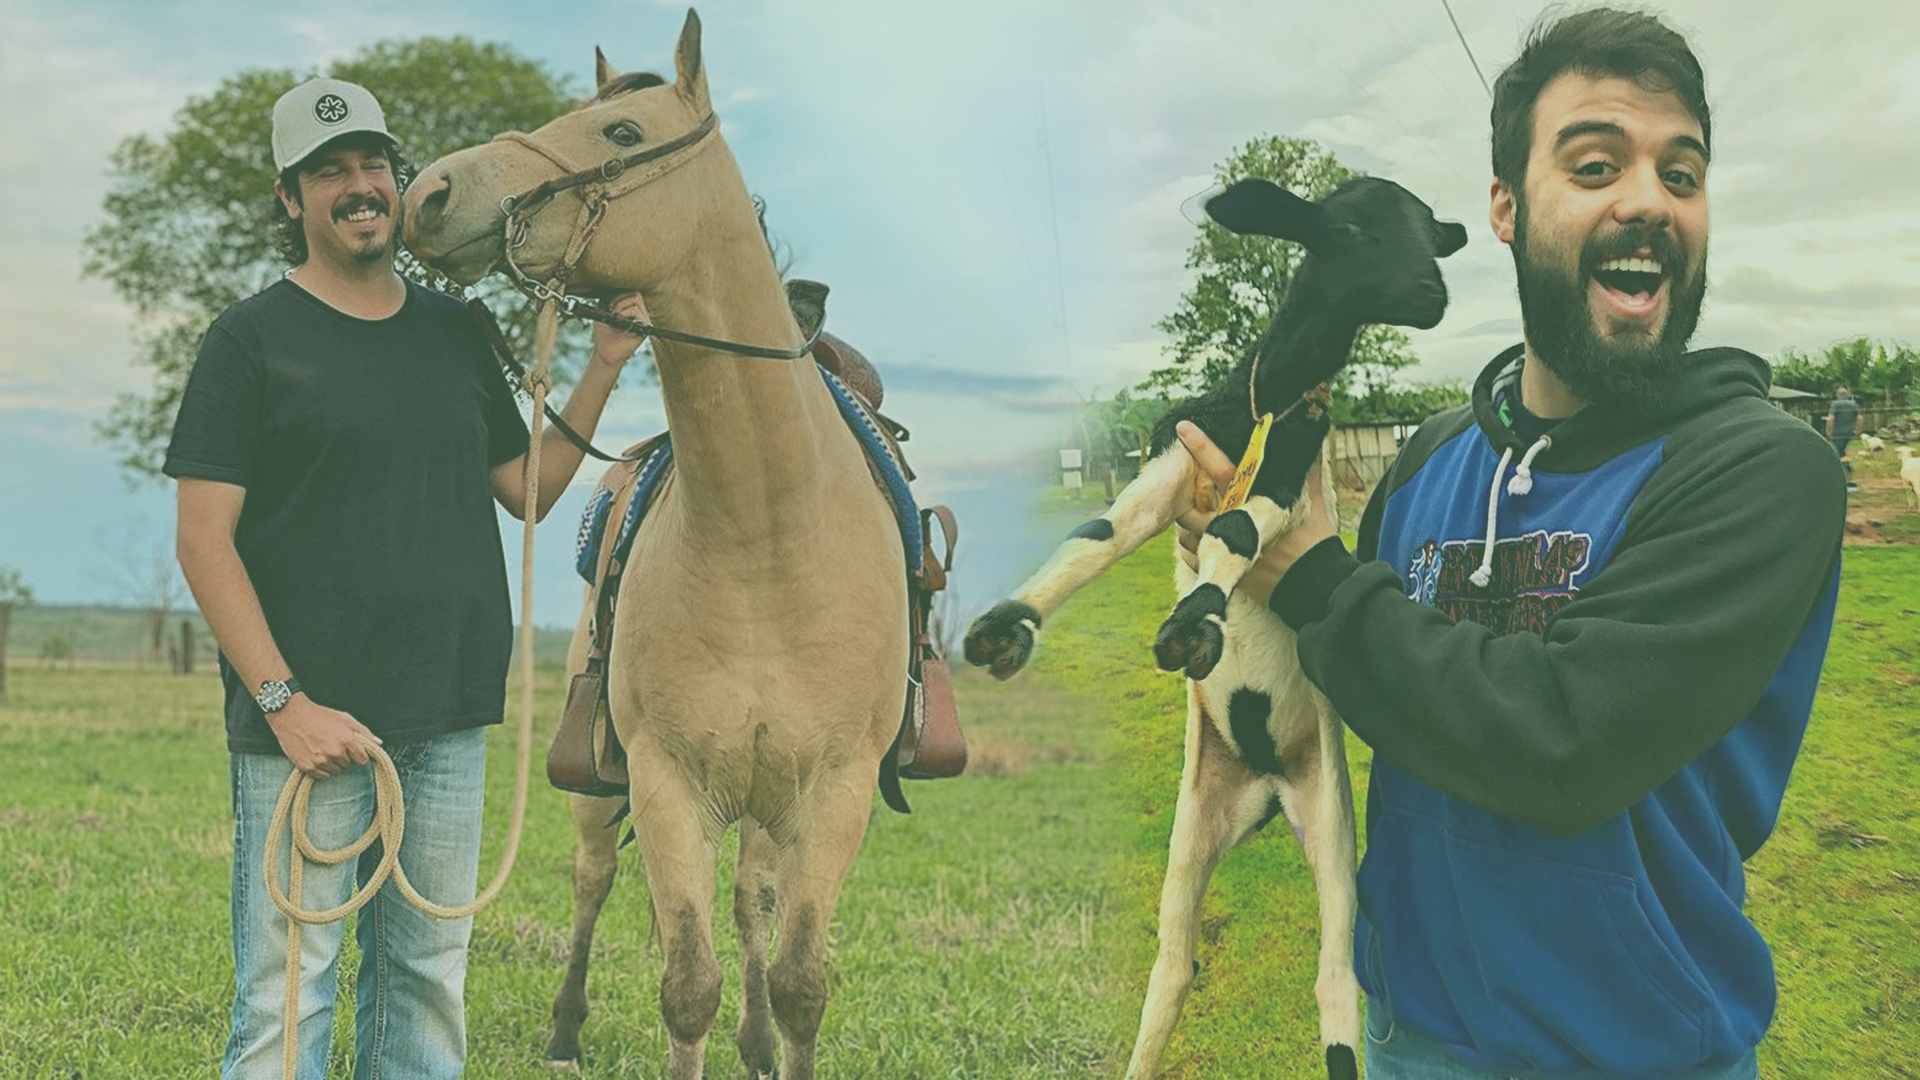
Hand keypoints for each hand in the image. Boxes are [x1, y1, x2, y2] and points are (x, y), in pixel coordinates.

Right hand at [268, 696, 381, 779]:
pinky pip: (323, 776)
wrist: (291, 715)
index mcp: (346, 739)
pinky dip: (322, 769)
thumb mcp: (345, 718)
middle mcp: (335, 752)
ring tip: (323, 748)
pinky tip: (316, 755)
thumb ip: (363, 732)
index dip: (359, 755)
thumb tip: (378, 743)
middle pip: (349, 765)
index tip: (353, 750)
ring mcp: (320, 761)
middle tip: (334, 744)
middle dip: (345, 757)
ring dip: (333, 763)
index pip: (362, 760)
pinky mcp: (308, 767)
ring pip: (336, 771)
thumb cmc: (319, 715)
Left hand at [590, 292, 649, 369]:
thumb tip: (610, 284)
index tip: (607, 303)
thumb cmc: (602, 334)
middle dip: (619, 297)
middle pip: (635, 291)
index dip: (617, 292)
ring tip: (613, 316)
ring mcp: (643, 319)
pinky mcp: (644, 327)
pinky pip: (637, 311)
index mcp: (631, 308)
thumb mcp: (601, 310)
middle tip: (610, 309)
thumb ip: (607, 297)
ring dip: (620, 305)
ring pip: (636, 298)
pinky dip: (625, 313)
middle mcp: (639, 312)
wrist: (603, 352)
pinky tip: (618, 320)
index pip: (630, 290)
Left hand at [1172, 420, 1335, 605]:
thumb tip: (1309, 443)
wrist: (1312, 583)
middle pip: (1193, 504)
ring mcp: (1225, 550)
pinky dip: (1192, 546)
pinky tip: (1206, 540)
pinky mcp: (1221, 570)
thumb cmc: (1313, 540)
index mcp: (1255, 502)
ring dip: (1189, 521)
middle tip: (1193, 489)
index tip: (1183, 428)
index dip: (1203, 448)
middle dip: (1188, 496)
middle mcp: (1235, 525)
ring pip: (1186, 531)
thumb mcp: (1309, 501)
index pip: (1224, 470)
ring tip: (1204, 515)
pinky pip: (1190, 556)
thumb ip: (1305, 471)